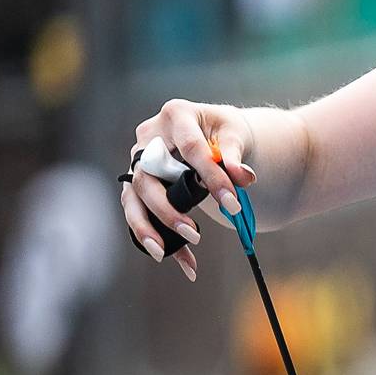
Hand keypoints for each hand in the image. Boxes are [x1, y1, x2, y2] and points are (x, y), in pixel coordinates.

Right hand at [122, 99, 260, 282]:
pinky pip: (139, 212)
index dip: (211, 177)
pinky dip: (155, 236)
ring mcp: (139, 162)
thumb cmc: (224, 132)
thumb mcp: (236, 134)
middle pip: (148, 176)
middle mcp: (148, 137)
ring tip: (163, 253)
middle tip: (195, 234)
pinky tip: (175, 258)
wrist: (213, 134)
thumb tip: (243, 176)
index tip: (233, 204)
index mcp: (176, 115)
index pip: (191, 149)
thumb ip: (236, 154)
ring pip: (132, 197)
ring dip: (147, 227)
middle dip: (168, 209)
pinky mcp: (138, 184)